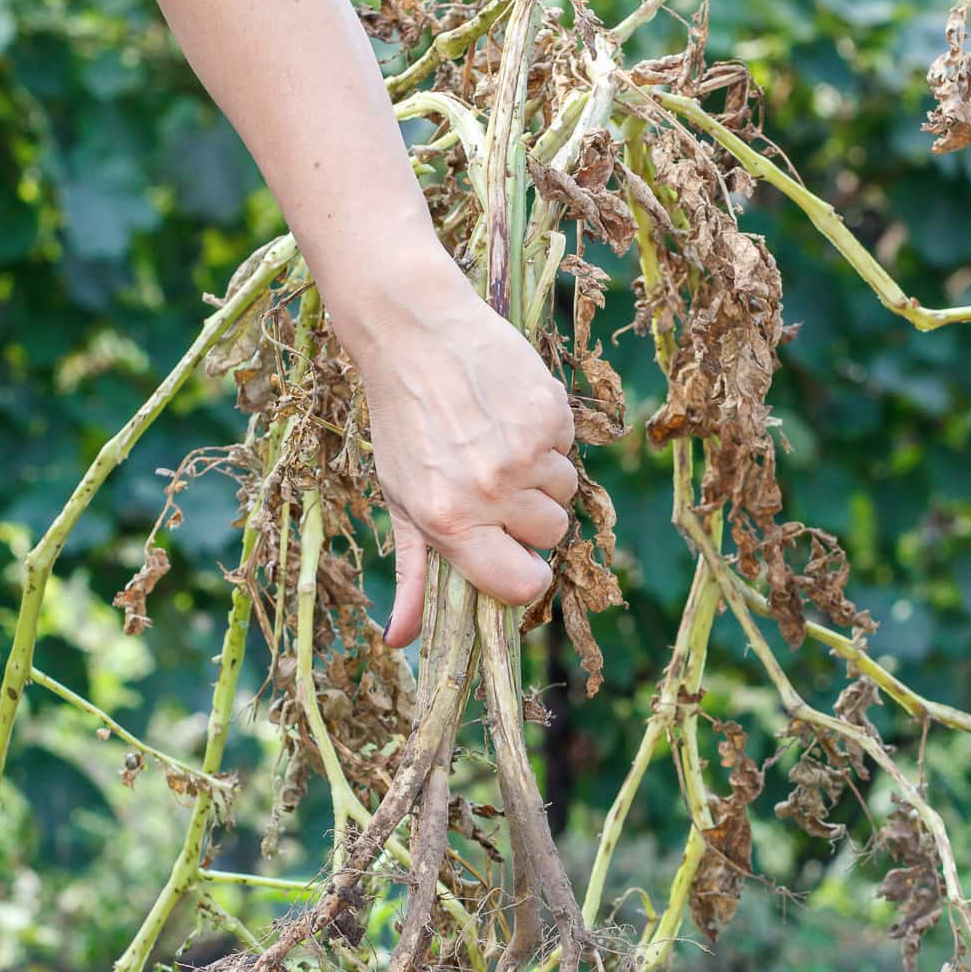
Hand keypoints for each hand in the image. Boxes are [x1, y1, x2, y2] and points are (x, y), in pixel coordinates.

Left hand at [343, 245, 576, 647]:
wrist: (413, 330)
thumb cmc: (403, 422)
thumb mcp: (400, 500)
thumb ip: (412, 573)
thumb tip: (400, 641)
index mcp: (450, 523)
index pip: (520, 585)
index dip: (523, 574)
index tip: (513, 555)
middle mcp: (489, 492)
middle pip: (551, 538)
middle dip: (531, 517)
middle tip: (494, 481)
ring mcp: (523, 452)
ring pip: (565, 492)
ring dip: (542, 475)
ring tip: (499, 441)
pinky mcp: (549, 412)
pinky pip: (570, 447)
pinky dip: (549, 435)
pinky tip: (510, 412)